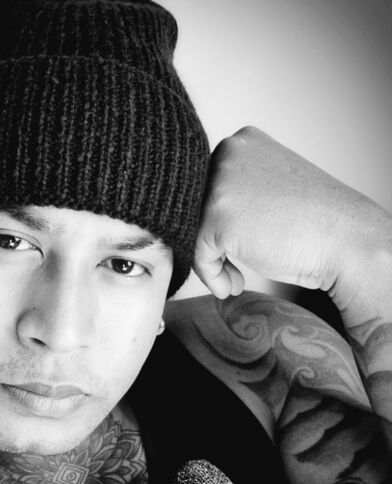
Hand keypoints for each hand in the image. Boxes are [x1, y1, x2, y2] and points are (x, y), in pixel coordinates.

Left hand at [193, 126, 381, 300]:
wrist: (346, 243)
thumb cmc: (311, 224)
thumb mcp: (267, 188)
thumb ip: (234, 190)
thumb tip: (194, 214)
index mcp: (242, 142)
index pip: (204, 187)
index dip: (215, 223)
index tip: (234, 247)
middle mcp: (227, 153)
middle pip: (193, 208)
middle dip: (211, 242)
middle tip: (232, 268)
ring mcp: (221, 182)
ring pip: (192, 230)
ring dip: (211, 261)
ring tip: (234, 278)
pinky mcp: (216, 215)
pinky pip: (197, 253)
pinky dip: (212, 276)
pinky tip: (233, 286)